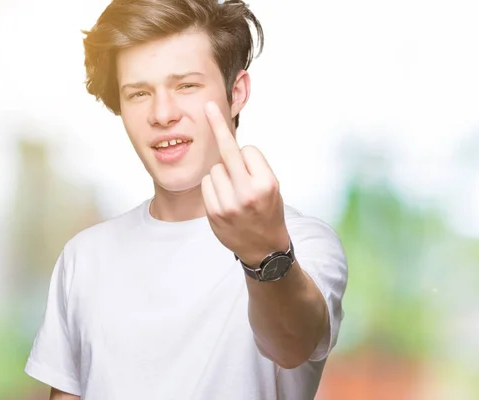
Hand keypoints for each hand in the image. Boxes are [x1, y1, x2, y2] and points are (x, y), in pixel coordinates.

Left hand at [201, 101, 289, 265]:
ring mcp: (229, 204)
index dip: (249, 157)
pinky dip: (213, 186)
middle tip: (208, 106)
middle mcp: (247, 193)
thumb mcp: (271, 187)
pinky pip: (207, 183)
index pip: (249, 150)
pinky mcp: (214, 213)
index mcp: (267, 183)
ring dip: (222, 174)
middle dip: (217, 125)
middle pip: (228, 151)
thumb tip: (226, 140)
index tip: (246, 155)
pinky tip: (225, 201)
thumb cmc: (269, 210)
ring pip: (216, 169)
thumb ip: (252, 167)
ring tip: (235, 194)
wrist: (264, 249)